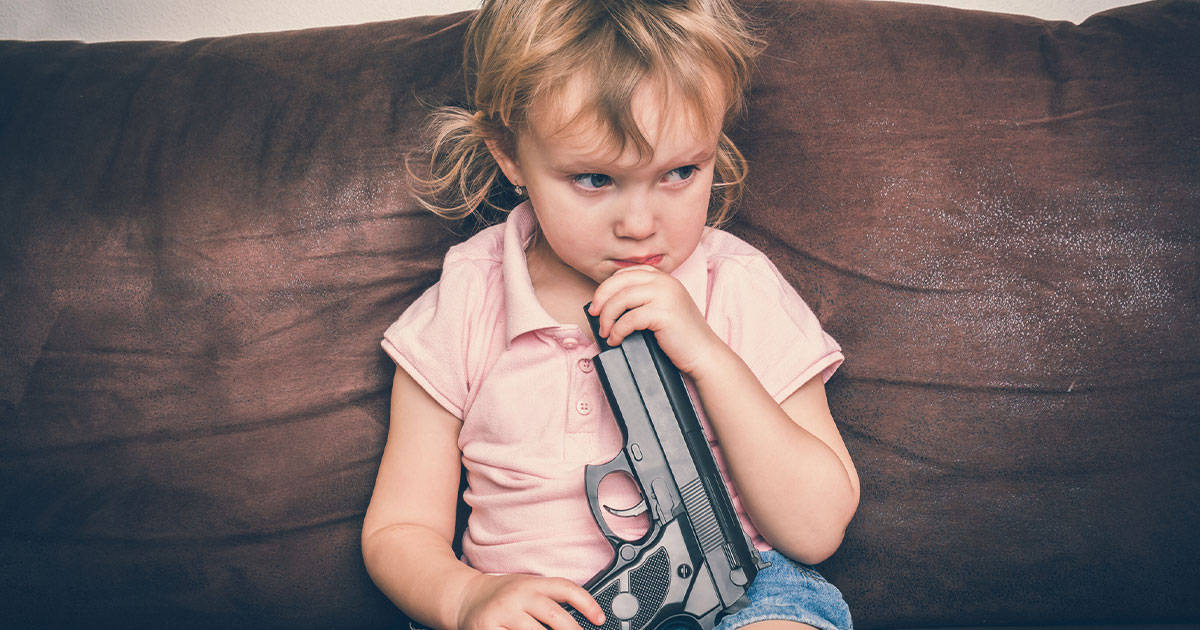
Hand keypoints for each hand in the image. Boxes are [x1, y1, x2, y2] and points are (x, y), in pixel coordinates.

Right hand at [457, 573, 604, 629]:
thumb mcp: (526, 589)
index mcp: (531, 584)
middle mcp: (518, 596)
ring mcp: (502, 614)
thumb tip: (581, 618)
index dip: (586, 603)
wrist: (464, 598)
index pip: (565, 588)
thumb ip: (550, 599)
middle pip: (554, 615)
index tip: (600, 618)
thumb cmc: (502, 596)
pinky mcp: (488, 629)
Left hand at [588, 265, 726, 376]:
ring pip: (621, 299)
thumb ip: (642, 298)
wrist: (703, 353)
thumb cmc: (680, 336)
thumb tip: (606, 303)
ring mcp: (665, 296)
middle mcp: (664, 282)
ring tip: (605, 332)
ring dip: (607, 317)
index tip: (597, 304)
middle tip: (593, 315)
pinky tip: (616, 340)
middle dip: (601, 299)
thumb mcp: (662, 307)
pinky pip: (629, 319)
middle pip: (619, 282)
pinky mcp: (664, 313)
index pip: (625, 274)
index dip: (606, 287)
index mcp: (663, 278)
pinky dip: (617, 331)